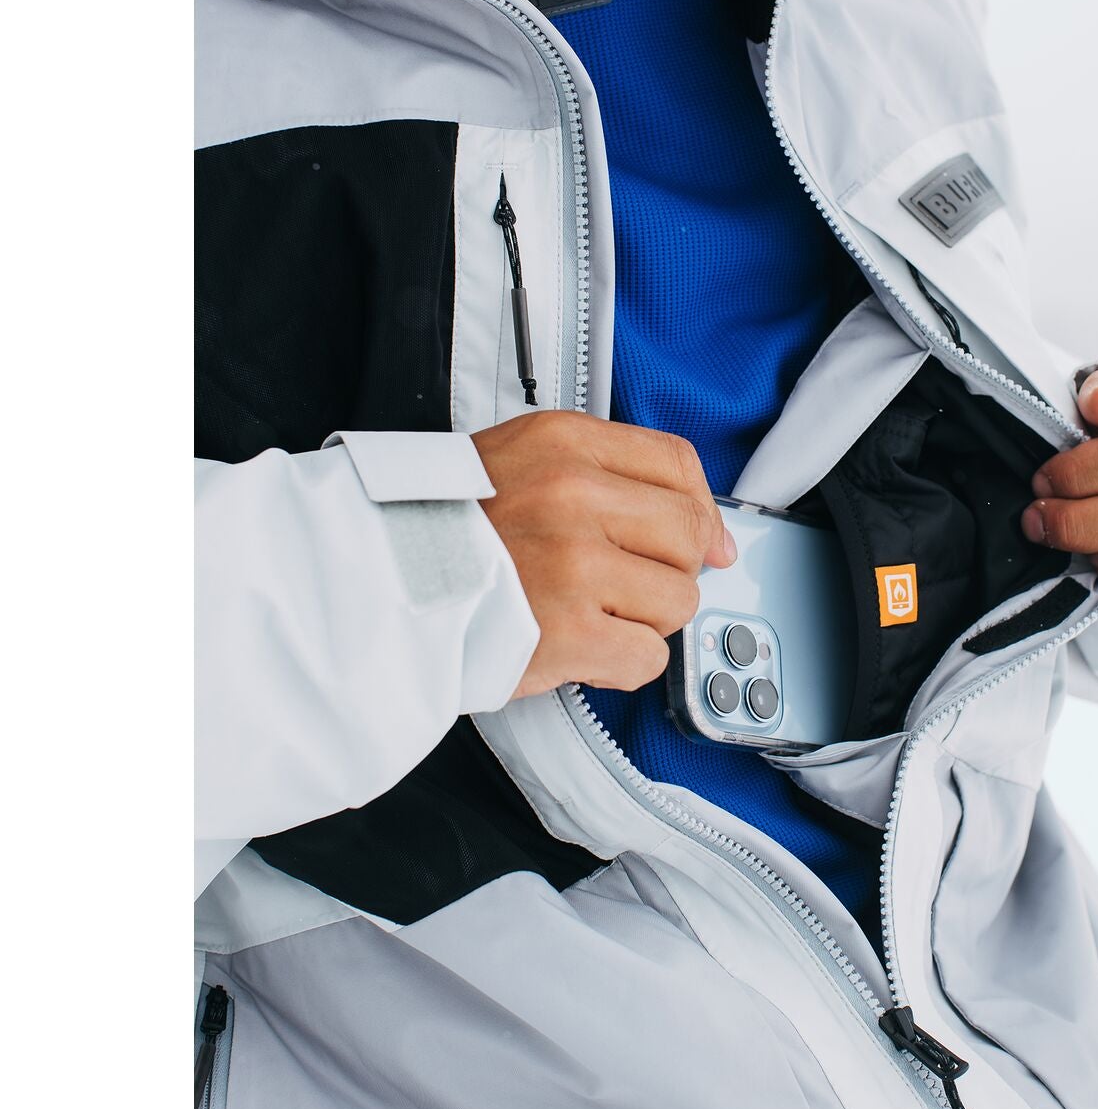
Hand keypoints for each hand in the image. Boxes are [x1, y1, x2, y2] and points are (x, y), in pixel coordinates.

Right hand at [471, 412, 734, 698]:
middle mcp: (573, 495)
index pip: (677, 464)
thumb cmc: (443, 528)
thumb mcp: (521, 462)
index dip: (702, 509)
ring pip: (677, 600)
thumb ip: (613, 478)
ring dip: (641, 618)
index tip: (701, 540)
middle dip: (666, 568)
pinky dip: (620, 663)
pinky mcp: (569, 632)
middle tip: (619, 583)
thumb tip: (716, 535)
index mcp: (563, 444)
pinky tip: (578, 648)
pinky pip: (647, 656)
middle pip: (688, 535)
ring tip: (586, 612)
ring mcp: (574, 564)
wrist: (371, 584)